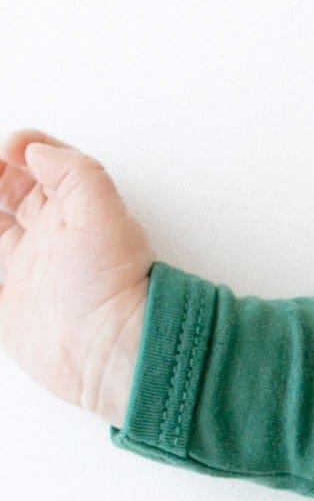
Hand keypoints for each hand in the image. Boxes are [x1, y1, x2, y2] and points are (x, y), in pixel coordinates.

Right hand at [0, 131, 156, 423]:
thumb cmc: (116, 285)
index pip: (41, 164)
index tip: (4, 150)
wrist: (109, 351)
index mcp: (73, 208)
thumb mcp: (104, 214)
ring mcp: (28, 268)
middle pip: (10, 191)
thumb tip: (36, 149)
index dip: (20, 149)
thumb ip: (74, 174)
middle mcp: (49, 235)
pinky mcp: (11, 304)